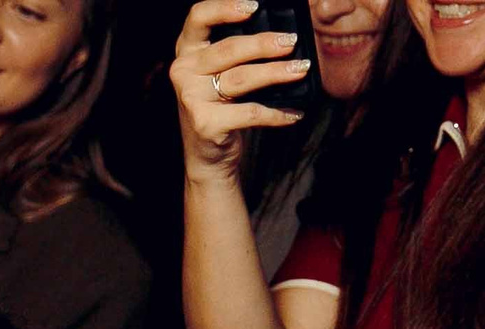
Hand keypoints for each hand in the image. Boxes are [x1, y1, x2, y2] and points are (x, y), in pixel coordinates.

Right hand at [171, 0, 311, 182]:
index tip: (254, 6)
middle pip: (229, 49)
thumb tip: (280, 37)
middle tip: (291, 43)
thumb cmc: (220, 109)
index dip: (225, 8)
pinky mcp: (206, 124)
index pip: (199, 17)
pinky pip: (250, 112)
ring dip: (276, 74)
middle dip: (264, 44)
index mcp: (187, 51)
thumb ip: (235, 54)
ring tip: (300, 70)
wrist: (207, 158)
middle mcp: (184, 71)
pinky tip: (293, 112)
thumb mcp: (219, 75)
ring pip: (241, 79)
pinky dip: (276, 113)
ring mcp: (191, 98)